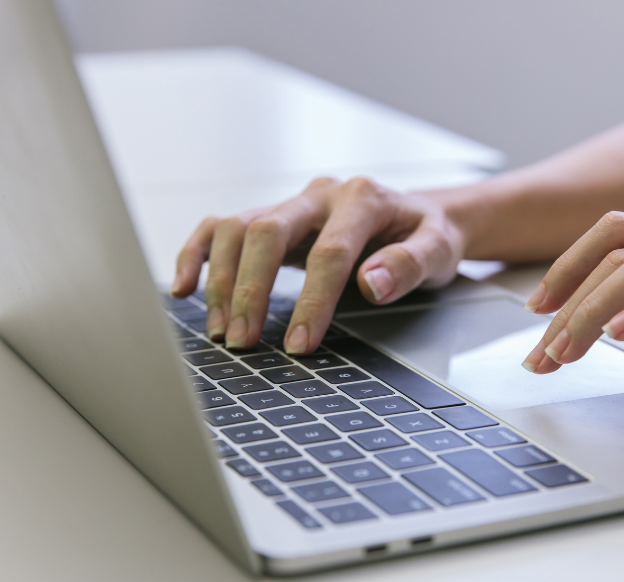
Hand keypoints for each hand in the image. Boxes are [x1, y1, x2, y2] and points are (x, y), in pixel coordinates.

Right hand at [171, 177, 464, 353]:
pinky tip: (184, 288)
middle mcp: (319, 195)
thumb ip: (412, 264)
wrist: (415, 217)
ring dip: (222, 281)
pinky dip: (197, 255)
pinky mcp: (272, 218)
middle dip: (252, 290)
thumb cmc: (426, 236)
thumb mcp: (440, 249)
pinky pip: (222, 227)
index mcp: (363, 198)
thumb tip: (372, 283)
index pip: (329, 251)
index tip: (299, 344)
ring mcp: (291, 204)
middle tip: (244, 342)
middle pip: (267, 231)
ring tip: (224, 331)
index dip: (312, 300)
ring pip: (237, 228)